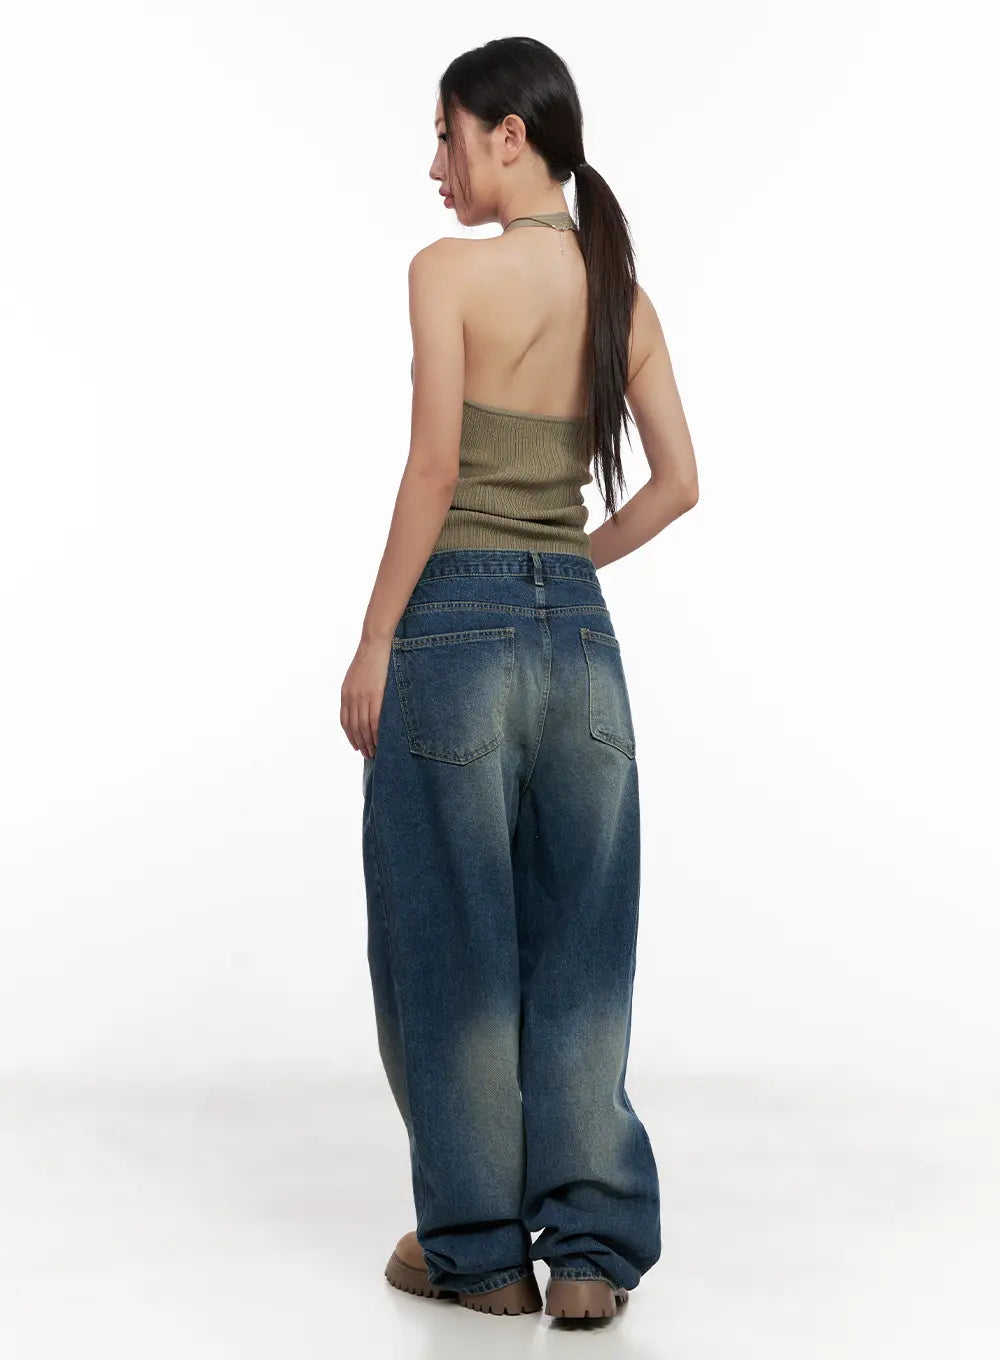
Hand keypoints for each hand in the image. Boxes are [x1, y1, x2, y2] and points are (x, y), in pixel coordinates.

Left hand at [341, 635, 391, 758]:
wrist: (375, 644)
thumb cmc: (369, 657)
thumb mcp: (356, 676)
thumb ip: (355, 690)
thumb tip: (361, 703)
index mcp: (345, 693)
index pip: (345, 721)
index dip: (350, 736)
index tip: (356, 745)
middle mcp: (351, 697)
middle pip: (354, 727)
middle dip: (360, 743)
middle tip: (367, 755)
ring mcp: (363, 697)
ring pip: (364, 727)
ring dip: (368, 742)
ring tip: (374, 752)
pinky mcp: (376, 695)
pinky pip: (375, 720)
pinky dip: (377, 734)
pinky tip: (381, 741)